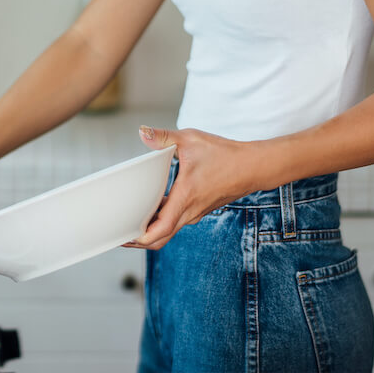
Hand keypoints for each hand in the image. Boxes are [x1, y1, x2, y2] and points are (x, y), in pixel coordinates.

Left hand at [124, 125, 258, 250]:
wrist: (254, 166)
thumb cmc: (225, 154)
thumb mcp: (191, 140)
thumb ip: (164, 137)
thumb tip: (142, 132)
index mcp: (186, 197)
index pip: (160, 229)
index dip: (140, 239)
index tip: (124, 237)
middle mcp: (190, 211)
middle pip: (161, 238)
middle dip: (139, 240)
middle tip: (120, 235)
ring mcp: (195, 213)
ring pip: (169, 231)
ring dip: (150, 231)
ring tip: (130, 223)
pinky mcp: (199, 210)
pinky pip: (176, 222)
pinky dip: (161, 222)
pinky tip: (150, 210)